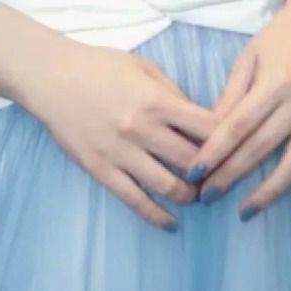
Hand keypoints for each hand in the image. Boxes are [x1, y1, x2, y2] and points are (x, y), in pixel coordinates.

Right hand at [27, 38, 219, 231]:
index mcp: (157, 100)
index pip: (209, 127)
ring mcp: (122, 153)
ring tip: (197, 196)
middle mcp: (143, 129)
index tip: (239, 147)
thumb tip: (199, 120)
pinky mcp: (102, 170)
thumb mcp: (143, 68)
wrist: (51, 78)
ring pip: (170, 187)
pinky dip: (158, 216)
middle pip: (194, 161)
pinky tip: (171, 223)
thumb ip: (173, 93)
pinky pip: (135, 201)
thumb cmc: (99, 67)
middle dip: (214, 173)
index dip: (231, 140)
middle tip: (222, 178)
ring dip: (191, 196)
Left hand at [188, 0, 290, 218]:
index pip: (238, 126)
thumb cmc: (281, 35)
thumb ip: (232, 95)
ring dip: (269, 191)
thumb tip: (209, 134)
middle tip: (207, 197)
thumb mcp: (250, 56)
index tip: (194, 175)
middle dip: (231, 175)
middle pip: (261, 147)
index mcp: (274, 81)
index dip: (214, 152)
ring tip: (246, 211)